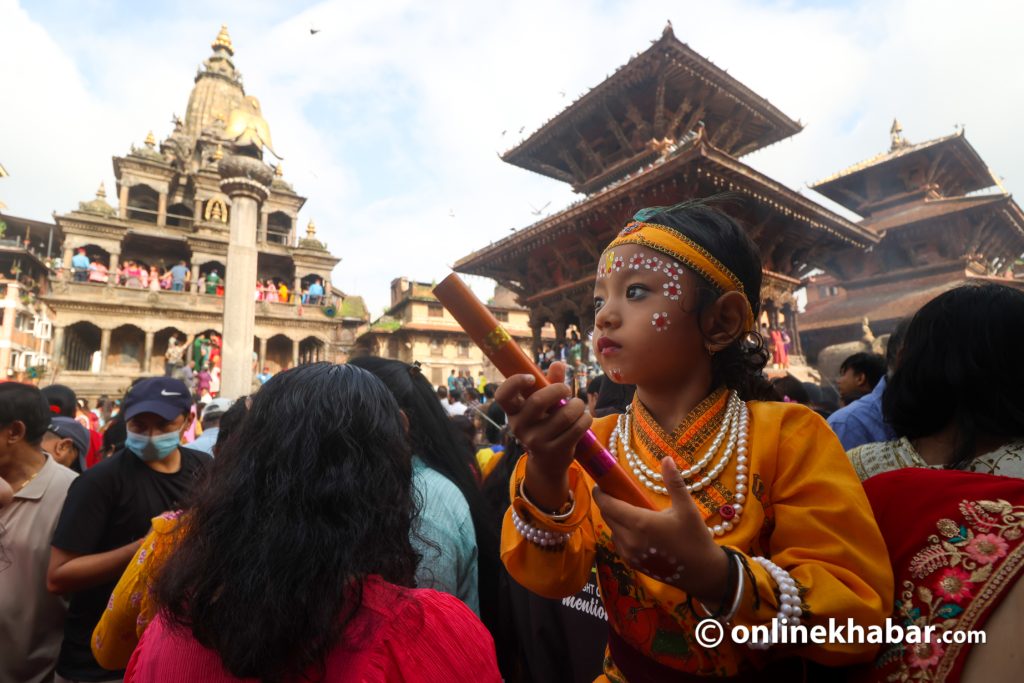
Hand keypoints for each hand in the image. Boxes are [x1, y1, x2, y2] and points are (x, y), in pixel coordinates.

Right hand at [496, 362, 590, 509]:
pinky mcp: (554, 451)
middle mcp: (520, 427)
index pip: (502, 395)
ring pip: (564, 414)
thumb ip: (550, 383)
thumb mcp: (543, 405)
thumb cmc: (544, 425)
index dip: (515, 383)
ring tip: (579, 406)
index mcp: (513, 412)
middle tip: (567, 390)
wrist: (547, 463)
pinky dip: (585, 419)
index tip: (532, 378)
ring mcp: (536, 441)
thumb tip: (558, 364)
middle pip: (539, 400)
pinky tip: (584, 418)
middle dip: (559, 389)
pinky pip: (576, 428)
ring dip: (578, 405)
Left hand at [593, 456, 729, 602]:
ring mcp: (629, 554)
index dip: (601, 494)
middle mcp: (629, 539)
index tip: (602, 483)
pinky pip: (619, 543)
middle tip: (618, 493)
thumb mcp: (686, 508)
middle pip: (607, 517)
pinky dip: (621, 533)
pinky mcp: (632, 564)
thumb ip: (673, 482)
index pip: (608, 506)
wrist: (703, 573)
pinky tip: (636, 529)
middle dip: (608, 504)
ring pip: (612, 530)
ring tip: (630, 510)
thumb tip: (666, 459)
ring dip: (616, 519)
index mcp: (640, 523)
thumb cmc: (695, 538)